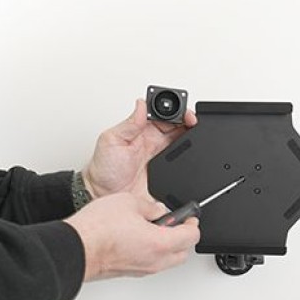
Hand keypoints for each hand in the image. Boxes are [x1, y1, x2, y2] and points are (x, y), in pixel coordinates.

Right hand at [65, 193, 199, 280]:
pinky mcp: (128, 272)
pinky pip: (150, 263)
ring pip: (167, 260)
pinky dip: (152, 252)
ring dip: (167, 246)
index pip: (191, 236)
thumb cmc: (98, 229)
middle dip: (183, 237)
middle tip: (176, 223)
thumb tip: (157, 209)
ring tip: (155, 228)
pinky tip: (140, 237)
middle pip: (183, 252)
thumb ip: (150, 206)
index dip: (193, 223)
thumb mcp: (130, 202)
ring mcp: (141, 269)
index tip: (189, 216)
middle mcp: (154, 261)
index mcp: (160, 243)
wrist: (76, 248)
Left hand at [82, 99, 196, 198]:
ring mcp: (162, 158)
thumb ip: (129, 123)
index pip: (163, 114)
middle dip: (188, 120)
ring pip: (184, 142)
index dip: (175, 109)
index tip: (182, 111)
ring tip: (195, 134)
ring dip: (192, 137)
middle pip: (178, 126)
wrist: (103, 195)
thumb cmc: (104, 169)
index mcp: (142, 130)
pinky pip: (183, 164)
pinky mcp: (168, 174)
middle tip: (192, 122)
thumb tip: (142, 104)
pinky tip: (192, 155)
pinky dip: (190, 158)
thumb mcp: (112, 140)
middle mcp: (154, 142)